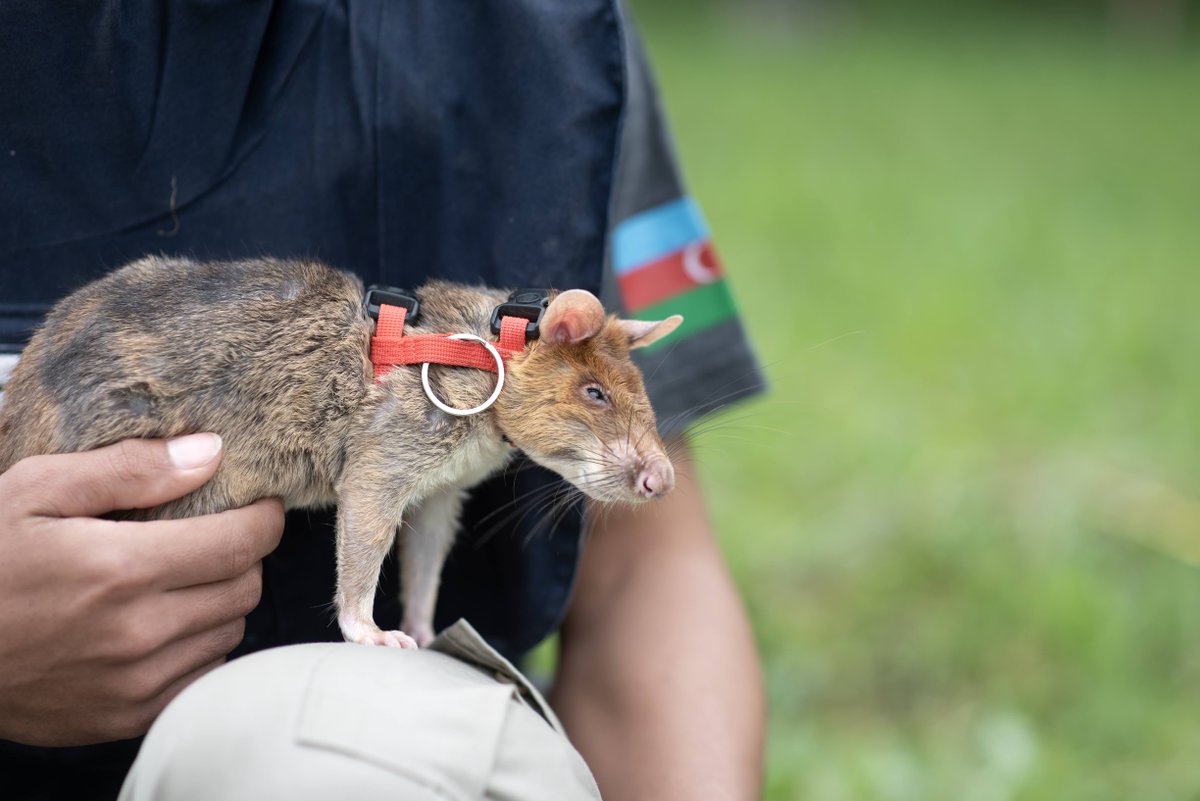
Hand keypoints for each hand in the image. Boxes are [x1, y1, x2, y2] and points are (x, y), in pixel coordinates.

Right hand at [0, 435, 283, 745]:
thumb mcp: (36, 490)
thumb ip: (129, 468)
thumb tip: (209, 453)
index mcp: (120, 569)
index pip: (242, 543)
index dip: (263, 519)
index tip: (259, 506)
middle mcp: (137, 632)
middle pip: (244, 588)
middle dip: (241, 556)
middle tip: (211, 538)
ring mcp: (134, 682)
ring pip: (230, 632)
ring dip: (220, 601)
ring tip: (179, 580)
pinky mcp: (127, 716)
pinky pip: (202, 675)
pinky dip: (199, 645)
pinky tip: (162, 623)